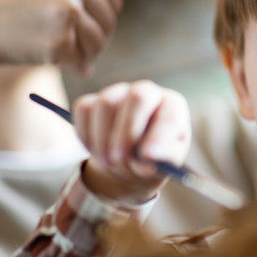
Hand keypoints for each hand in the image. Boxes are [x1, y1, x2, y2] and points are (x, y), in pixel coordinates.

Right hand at [0, 0, 120, 75]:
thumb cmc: (16, 2)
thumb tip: (119, 8)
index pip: (115, 1)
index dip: (100, 19)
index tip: (79, 24)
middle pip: (111, 22)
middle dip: (95, 39)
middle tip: (69, 44)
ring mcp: (70, 9)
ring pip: (100, 43)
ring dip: (85, 54)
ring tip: (58, 48)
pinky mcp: (61, 40)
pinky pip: (80, 60)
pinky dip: (68, 64)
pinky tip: (44, 53)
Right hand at [73, 81, 190, 204]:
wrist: (132, 160)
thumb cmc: (155, 158)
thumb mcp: (167, 163)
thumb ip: (163, 159)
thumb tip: (146, 159)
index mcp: (172, 106)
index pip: (169, 114)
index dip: (159, 135)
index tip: (147, 157)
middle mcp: (147, 92)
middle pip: (138, 97)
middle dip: (125, 132)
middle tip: (116, 161)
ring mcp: (119, 92)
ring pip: (106, 104)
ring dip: (102, 139)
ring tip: (108, 163)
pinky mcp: (94, 100)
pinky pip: (84, 110)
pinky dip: (85, 135)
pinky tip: (95, 152)